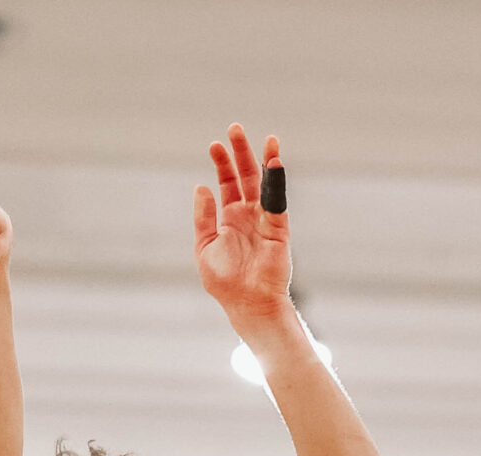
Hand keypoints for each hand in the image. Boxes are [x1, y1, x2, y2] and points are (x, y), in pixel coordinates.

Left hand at [193, 123, 292, 333]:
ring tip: (266, 138)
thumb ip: (203, 218)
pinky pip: (277, 200)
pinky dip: (276, 181)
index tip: (215, 145)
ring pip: (266, 184)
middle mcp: (248, 216)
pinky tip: (273, 162)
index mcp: (230, 219)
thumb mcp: (204, 247)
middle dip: (241, 152)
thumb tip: (201, 187)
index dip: (222, 163)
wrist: (247, 303)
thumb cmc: (224, 282)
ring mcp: (265, 220)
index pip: (228, 183)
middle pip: (246, 176)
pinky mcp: (279, 228)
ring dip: (265, 160)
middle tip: (235, 128)